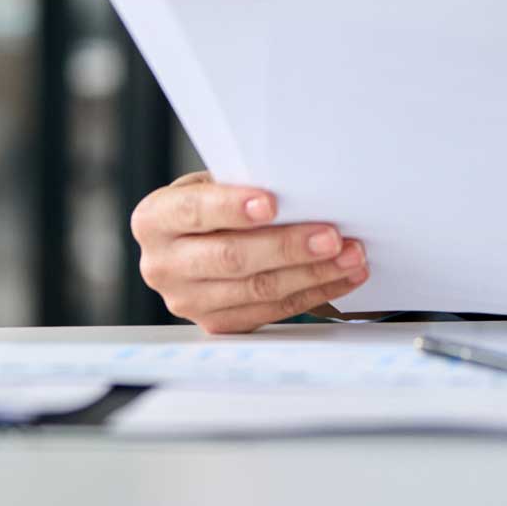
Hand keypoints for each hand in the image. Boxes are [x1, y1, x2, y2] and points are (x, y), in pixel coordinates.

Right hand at [130, 170, 369, 332]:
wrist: (191, 239)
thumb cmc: (210, 201)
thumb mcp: (211, 182)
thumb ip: (240, 183)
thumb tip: (299, 184)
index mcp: (155, 219)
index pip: (194, 212)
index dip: (232, 208)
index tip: (272, 203)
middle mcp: (162, 265)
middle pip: (232, 258)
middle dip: (288, 247)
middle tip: (331, 236)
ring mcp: (188, 301)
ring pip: (257, 290)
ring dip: (312, 274)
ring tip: (350, 256)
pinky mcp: (217, 323)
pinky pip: (271, 312)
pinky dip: (313, 293)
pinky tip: (341, 276)